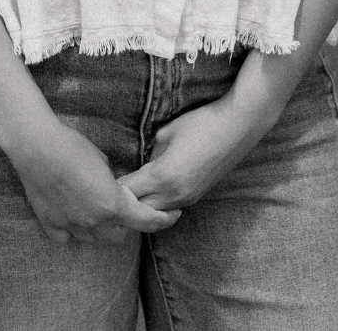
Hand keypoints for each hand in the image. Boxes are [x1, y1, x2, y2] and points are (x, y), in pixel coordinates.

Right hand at [8, 117, 180, 244]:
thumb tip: (113, 186)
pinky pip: (67, 236)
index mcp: (113, 205)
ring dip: (99, 227)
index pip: (146, 221)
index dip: (163, 220)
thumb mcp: (103, 160)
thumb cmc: (72, 146)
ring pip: (93, 238)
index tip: (171, 215)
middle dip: (124, 224)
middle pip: (119, 236)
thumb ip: (113, 181)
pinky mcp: (51, 224)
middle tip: (122, 207)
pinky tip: (71, 213)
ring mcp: (71, 226)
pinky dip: (72, 229)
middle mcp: (94, 222)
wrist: (37, 147)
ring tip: (94, 207)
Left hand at [118, 96, 270, 211]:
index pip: (127, 191)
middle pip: (138, 210)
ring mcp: (187, 198)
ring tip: (128, 196)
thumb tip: (143, 161)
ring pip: (155, 213)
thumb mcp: (167, 132)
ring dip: (141, 206)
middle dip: (123, 203)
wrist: (237, 128)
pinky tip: (151, 193)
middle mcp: (173, 195)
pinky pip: (170, 208)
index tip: (100, 182)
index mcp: (162, 176)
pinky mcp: (196, 197)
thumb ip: (151, 151)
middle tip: (110, 193)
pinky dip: (157, 204)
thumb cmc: (200, 123)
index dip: (112, 188)